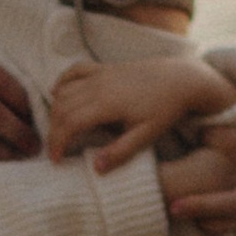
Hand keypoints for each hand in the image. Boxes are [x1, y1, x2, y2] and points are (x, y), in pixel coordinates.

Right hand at [47, 53, 235, 170]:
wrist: (182, 80)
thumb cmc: (166, 109)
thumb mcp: (146, 135)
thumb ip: (120, 152)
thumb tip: (95, 167)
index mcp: (107, 103)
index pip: (70, 123)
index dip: (57, 142)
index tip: (55, 160)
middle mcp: (98, 85)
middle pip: (62, 108)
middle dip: (53, 130)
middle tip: (56, 150)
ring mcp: (101, 74)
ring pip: (64, 90)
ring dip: (56, 110)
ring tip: (60, 131)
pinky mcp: (105, 67)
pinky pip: (75, 70)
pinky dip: (62, 81)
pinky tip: (57, 93)